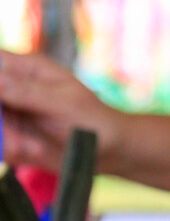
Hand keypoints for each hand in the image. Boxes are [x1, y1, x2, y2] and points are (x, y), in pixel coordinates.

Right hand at [0, 52, 118, 169]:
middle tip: (16, 139)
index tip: (1, 105)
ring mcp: (11, 113)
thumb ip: (26, 91)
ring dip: (6, 139)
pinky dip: (10, 150)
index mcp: (27, 69)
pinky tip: (35, 151)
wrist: (108, 151)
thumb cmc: (92, 119)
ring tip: (32, 147)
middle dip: (0, 121)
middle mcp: (12, 88)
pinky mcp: (11, 136)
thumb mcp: (61, 102)